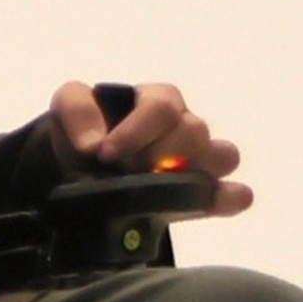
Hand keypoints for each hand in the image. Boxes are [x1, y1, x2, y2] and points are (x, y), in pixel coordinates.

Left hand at [47, 82, 252, 217]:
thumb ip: (77, 111)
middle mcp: (184, 126)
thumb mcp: (70, 108)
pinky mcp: (203, 194)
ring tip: (165, 190)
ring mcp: (199, 159)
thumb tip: (93, 144)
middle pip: (194, 132)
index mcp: (156, 101)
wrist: (83, 166)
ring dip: (198, 173)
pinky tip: (222, 200)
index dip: (135, 132)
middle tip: (129, 172)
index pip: (161, 107)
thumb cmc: (86, 131)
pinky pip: (233, 193)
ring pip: (223, 156)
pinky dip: (230, 197)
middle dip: (160, 154)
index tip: (105, 155)